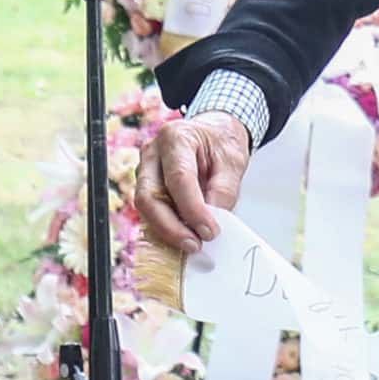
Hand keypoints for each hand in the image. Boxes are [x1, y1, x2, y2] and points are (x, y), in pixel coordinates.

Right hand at [138, 113, 252, 251]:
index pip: (179, 178)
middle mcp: (153, 152)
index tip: (210, 232)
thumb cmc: (221, 143)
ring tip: (193, 243)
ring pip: (145, 207)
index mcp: (176, 137)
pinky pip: (149, 211)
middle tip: (196, 245)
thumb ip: (223, 192)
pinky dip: (165, 227)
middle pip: (150, 196)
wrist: (213, 134)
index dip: (193, 210)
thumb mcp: (233, 162)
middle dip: (171, 227)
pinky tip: (182, 237)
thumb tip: (210, 225)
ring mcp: (144, 169)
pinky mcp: (145, 185)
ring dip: (167, 230)